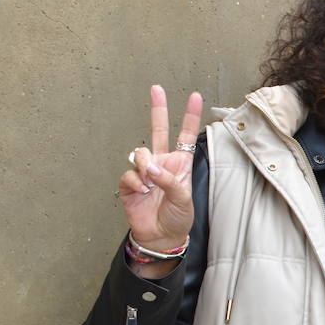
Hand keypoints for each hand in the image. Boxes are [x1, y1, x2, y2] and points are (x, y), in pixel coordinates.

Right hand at [119, 86, 203, 265]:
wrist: (160, 235)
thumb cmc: (177, 216)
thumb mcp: (183, 198)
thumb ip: (169, 180)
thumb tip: (149, 168)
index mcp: (179, 164)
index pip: (184, 136)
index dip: (189, 116)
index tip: (195, 96)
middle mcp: (161, 163)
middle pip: (157, 131)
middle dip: (158, 109)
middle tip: (157, 88)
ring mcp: (143, 172)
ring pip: (140, 154)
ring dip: (145, 167)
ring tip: (150, 185)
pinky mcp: (129, 184)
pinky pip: (129, 174)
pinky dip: (136, 183)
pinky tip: (142, 193)